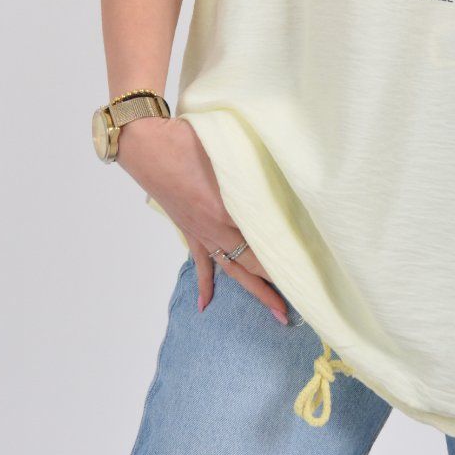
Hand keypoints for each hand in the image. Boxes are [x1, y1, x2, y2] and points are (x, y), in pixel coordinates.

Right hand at [116, 114, 287, 322]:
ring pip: (232, 268)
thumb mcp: (226, 154)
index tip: (308, 272)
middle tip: (296, 307)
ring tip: (275, 312)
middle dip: (275, 286)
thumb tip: (278, 180)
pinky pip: (201, 262)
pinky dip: (204, 284)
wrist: (145, 145)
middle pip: (251, 263)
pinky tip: (205, 304)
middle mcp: (215, 228)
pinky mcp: (189, 230)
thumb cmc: (186, 141)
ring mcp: (201, 232)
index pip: (264, 240)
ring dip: (254, 291)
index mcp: (227, 209)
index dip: (285, 257)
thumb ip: (251, 172)